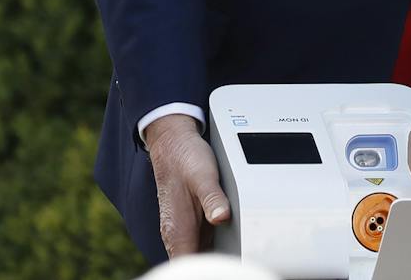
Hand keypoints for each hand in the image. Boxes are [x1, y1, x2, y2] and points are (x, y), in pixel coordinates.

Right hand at [143, 114, 231, 257]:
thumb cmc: (186, 159)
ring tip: (235, 259)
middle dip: (212, 268)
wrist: (173, 143)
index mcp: (178, 232)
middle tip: (237, 264)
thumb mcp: (204, 176)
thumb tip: (222, 218)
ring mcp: (182, 231)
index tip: (227, 268)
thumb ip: (213, 198)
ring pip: (197, 258)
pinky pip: (199, 247)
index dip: (207, 271)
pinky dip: (211, 252)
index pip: (189, 268)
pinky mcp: (189, 225)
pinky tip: (228, 249)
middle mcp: (177, 236)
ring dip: (212, 261)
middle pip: (193, 266)